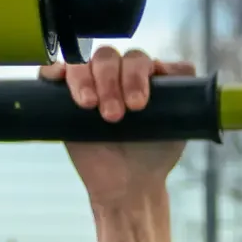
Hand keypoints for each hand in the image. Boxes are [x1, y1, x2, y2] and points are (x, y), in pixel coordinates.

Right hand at [45, 47, 195, 212]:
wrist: (128, 185)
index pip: (141, 59)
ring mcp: (93, 83)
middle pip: (112, 57)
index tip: (140, 104)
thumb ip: (184, 98)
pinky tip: (59, 80)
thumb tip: (185, 68)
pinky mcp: (66, 95)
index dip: (139, 74)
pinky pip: (56, 71)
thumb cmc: (155, 155)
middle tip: (117, 116)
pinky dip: (56, 71)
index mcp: (146, 77)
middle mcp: (119, 76)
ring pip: (85, 63)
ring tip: (92, 108)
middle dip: (113, 83)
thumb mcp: (179, 126)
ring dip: (87, 81)